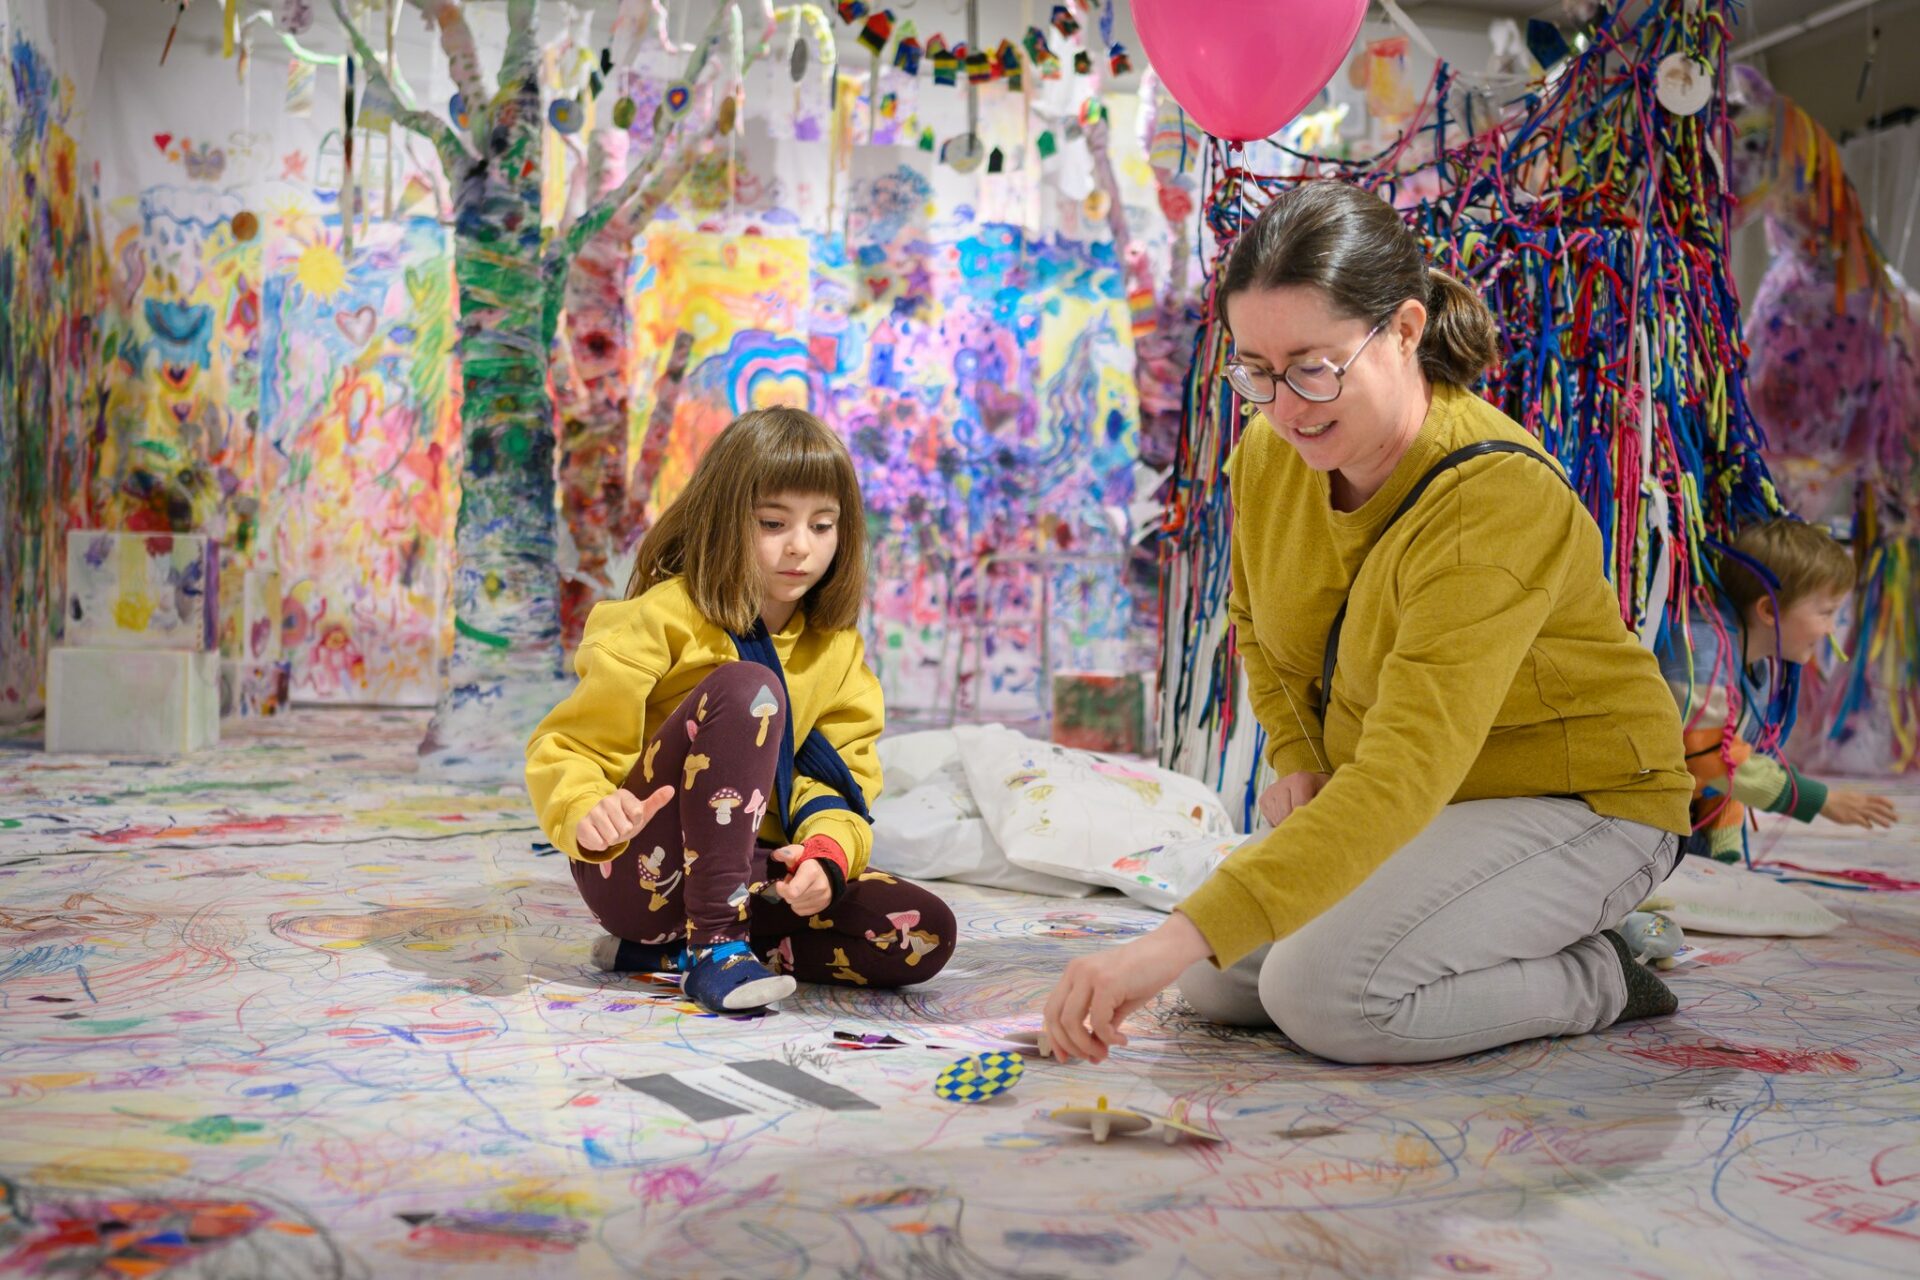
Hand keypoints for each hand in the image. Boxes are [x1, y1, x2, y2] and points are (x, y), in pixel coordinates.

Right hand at [576, 785, 674, 852]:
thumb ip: (657, 801)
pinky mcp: (583, 825)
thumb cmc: (626, 820)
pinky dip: (602, 845)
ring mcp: (593, 812)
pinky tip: (599, 837)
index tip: (632, 819)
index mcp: (623, 795)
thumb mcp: (643, 812)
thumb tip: (672, 789)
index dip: (636, 822)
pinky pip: (599, 843)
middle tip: (619, 828)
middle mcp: (607, 800)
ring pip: (612, 836)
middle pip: (625, 827)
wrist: (600, 828)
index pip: (638, 813)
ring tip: (610, 832)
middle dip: (624, 833)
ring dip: (613, 839)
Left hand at [769, 845, 833, 915]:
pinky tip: (803, 894)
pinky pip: (801, 912)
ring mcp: (823, 898)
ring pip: (795, 906)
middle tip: (792, 882)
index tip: (781, 882)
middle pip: (791, 899)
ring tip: (799, 887)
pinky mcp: (823, 906)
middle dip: (787, 891)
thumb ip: (787, 853)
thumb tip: (776, 855)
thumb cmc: (809, 860)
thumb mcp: (798, 852)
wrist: (829, 869)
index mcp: (812, 872)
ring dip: (793, 898)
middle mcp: (820, 887)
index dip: (781, 889)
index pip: (792, 892)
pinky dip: (798, 904)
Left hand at [1042, 912, 1213, 1064]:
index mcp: (1073, 973)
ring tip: (1105, 1052)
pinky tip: (1121, 1040)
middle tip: (1091, 1058)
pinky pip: (1098, 1021)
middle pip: (1056, 1018)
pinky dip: (1107, 1038)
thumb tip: (1094, 1057)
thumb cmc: (1143, 975)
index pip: (1051, 1009)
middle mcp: (1076, 971)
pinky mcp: (1107, 982)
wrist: (1167, 951)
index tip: (1065, 1058)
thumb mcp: (1116, 1002)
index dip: (1055, 1038)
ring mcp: (1090, 975)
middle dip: (1070, 1045)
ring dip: (1086, 1045)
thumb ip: (1100, 1026)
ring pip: (1071, 1022)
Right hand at [1260, 771, 1329, 826]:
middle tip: (1306, 824)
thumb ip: (1324, 805)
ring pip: (1277, 819)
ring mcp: (1271, 791)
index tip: (1313, 824)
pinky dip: (1279, 823)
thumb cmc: (1321, 792)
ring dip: (1287, 824)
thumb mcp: (1328, 795)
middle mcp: (1282, 782)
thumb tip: (1321, 823)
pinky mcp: (1263, 799)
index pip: (1299, 807)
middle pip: (1286, 815)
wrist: (1307, 782)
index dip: (1306, 819)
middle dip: (1296, 823)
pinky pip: (1270, 820)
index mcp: (1300, 779)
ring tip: (1297, 818)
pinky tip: (1288, 816)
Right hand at [1821, 790, 1897, 829]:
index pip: (1878, 799)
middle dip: (1889, 814)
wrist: (1822, 800)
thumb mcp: (1849, 797)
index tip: (1893, 807)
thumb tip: (1865, 808)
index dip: (1887, 803)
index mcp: (1860, 797)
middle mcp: (1860, 803)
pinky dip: (1867, 824)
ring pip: (1873, 815)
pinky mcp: (1850, 817)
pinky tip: (1870, 827)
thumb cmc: (1834, 799)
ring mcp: (1856, 810)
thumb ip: (1858, 802)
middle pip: (1878, 808)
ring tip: (1889, 825)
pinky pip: (1862, 822)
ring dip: (1882, 821)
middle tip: (1897, 819)